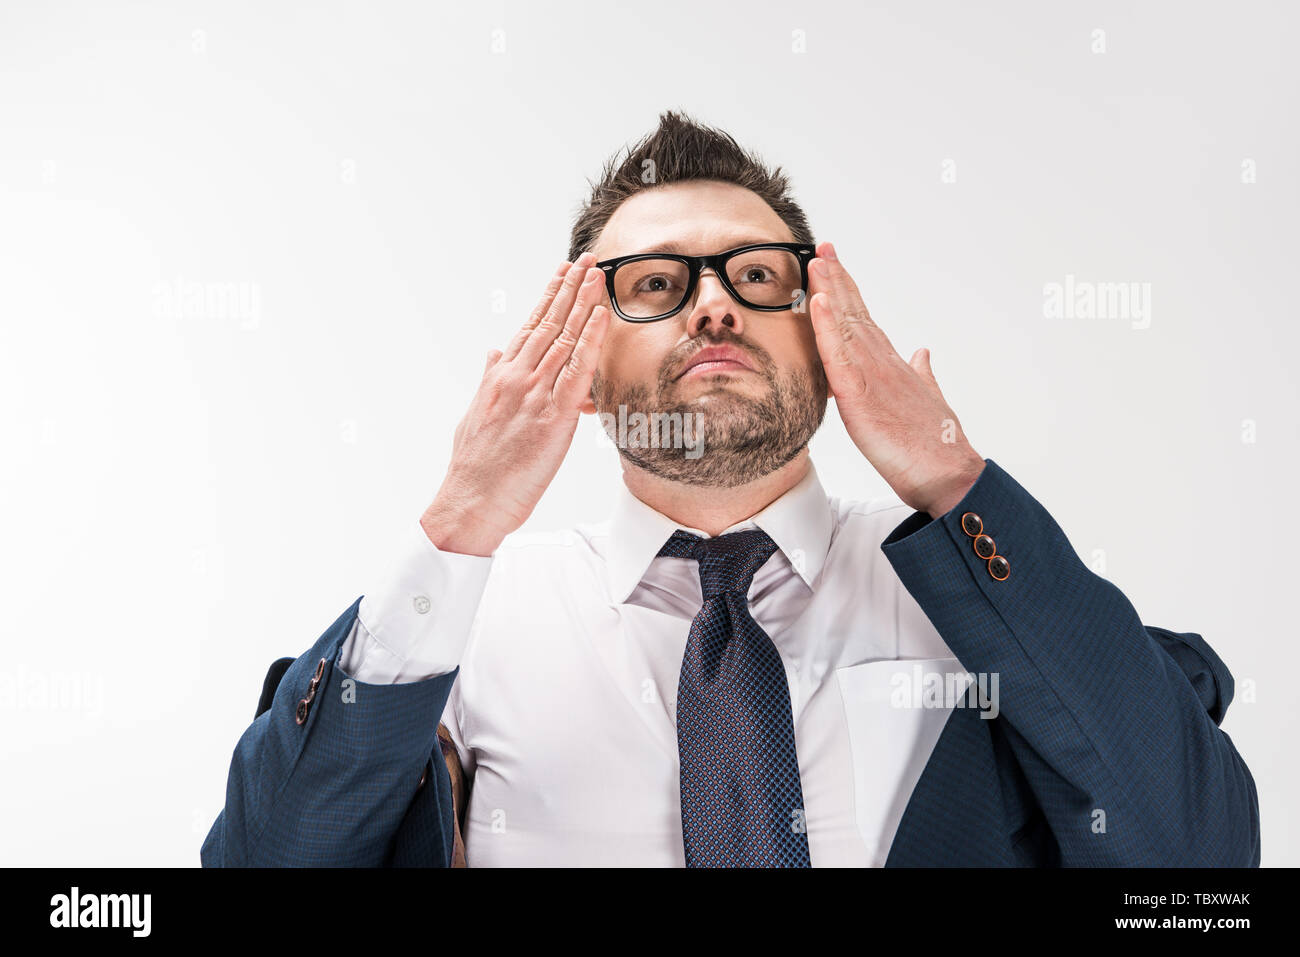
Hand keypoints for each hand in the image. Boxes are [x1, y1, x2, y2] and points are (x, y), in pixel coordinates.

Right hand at [420, 253, 610, 554]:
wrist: (470, 501)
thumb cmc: (474, 468)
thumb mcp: (475, 415)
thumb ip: (488, 380)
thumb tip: (493, 353)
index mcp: (499, 376)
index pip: (529, 327)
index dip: (549, 297)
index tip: (562, 274)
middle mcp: (516, 377)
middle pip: (549, 323)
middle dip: (570, 288)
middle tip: (588, 259)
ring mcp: (534, 393)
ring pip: (564, 338)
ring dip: (584, 303)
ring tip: (598, 274)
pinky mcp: (552, 415)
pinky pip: (577, 370)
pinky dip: (591, 340)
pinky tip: (601, 315)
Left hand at [807, 241, 984, 518]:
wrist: (947, 474)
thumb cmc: (933, 444)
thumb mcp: (924, 401)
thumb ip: (921, 374)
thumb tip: (922, 353)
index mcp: (890, 365)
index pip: (863, 319)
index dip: (847, 289)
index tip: (833, 262)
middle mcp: (882, 362)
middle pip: (854, 312)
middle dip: (837, 278)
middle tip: (822, 246)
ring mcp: (873, 376)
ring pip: (845, 325)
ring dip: (829, 291)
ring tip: (816, 261)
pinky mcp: (861, 396)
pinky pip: (838, 357)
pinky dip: (826, 328)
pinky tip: (817, 303)